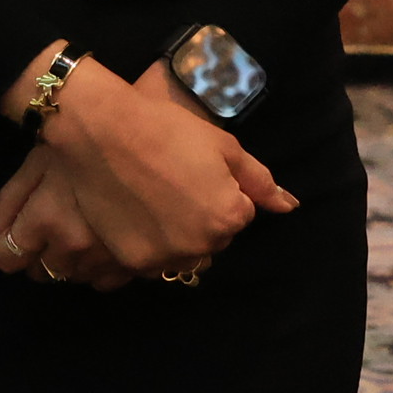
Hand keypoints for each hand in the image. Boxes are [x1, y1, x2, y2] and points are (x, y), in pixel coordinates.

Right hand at [0, 50, 294, 278]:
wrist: (102, 132)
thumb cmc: (166, 129)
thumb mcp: (223, 146)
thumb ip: (259, 181)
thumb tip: (289, 206)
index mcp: (228, 217)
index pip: (238, 215)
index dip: (218, 190)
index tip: (193, 170)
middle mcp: (201, 246)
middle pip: (210, 239)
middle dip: (199, 218)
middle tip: (171, 184)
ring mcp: (164, 258)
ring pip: (181, 253)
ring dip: (174, 236)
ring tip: (150, 200)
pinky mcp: (131, 262)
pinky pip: (150, 262)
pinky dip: (146, 244)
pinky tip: (132, 216)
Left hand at [0, 149, 135, 290]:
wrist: (146, 134)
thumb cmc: (81, 140)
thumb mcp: (36, 164)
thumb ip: (5, 207)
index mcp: (47, 221)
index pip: (8, 259)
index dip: (9, 247)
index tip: (21, 232)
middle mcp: (76, 247)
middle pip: (41, 273)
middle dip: (41, 255)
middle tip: (56, 222)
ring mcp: (109, 258)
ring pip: (73, 278)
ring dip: (72, 262)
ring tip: (83, 226)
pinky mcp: (138, 263)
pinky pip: (106, 282)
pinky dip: (101, 267)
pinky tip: (106, 240)